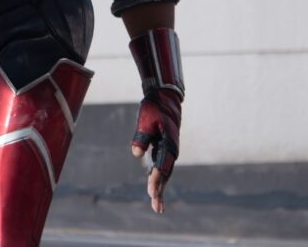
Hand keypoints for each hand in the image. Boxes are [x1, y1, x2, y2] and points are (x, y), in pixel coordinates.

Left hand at [130, 88, 180, 212]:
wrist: (165, 98)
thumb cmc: (155, 108)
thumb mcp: (146, 120)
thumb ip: (141, 137)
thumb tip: (136, 153)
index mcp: (169, 145)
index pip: (162, 167)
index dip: (156, 180)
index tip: (151, 193)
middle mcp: (171, 151)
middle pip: (165, 175)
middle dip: (160, 191)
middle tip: (157, 208)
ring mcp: (168, 151)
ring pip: (164, 173)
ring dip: (160, 188)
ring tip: (157, 206)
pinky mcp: (163, 149)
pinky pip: (161, 167)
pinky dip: (158, 179)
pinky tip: (154, 189)